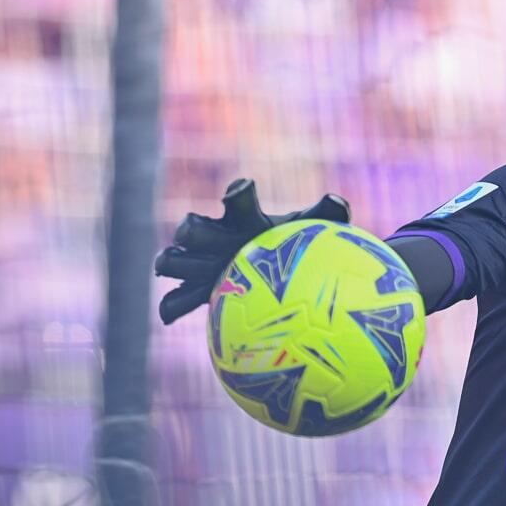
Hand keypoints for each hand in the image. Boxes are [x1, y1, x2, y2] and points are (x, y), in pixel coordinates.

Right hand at [154, 178, 350, 324]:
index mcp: (244, 220)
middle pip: (194, 229)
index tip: (244, 189)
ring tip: (169, 267)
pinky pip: (177, 300)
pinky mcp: (196, 291)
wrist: (273, 274)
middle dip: (189, 229)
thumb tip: (338, 202)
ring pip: (176, 261)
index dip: (240, 192)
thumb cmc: (292, 247)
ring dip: (174, 263)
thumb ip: (327, 216)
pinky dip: (171, 306)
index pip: (241, 200)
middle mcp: (217, 237)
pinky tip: (167, 317)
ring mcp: (202, 264)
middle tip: (188, 233)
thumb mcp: (310, 233)